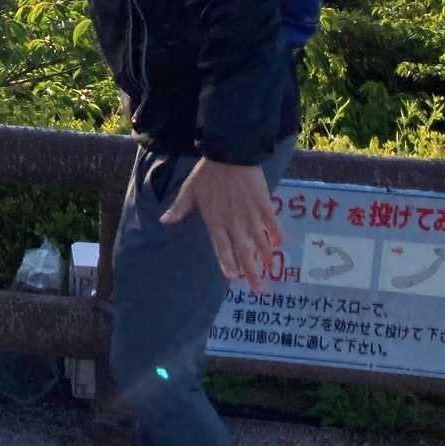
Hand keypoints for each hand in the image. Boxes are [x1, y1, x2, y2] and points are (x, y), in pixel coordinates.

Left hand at [160, 158, 279, 292]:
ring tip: (271, 273)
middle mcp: (233, 222)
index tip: (233, 279)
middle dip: (252, 273)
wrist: (230, 153)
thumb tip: (164, 221)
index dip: (228, 264)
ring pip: (260, 242)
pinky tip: (280, 245)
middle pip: (244, 252)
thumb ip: (179, 209)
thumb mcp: (189, 190)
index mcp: (215, 220)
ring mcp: (250, 215)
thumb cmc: (207, 173)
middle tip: (260, 291)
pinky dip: (276, 235)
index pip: (222, 248)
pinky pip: (272, 224)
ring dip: (266, 258)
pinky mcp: (264, 204)